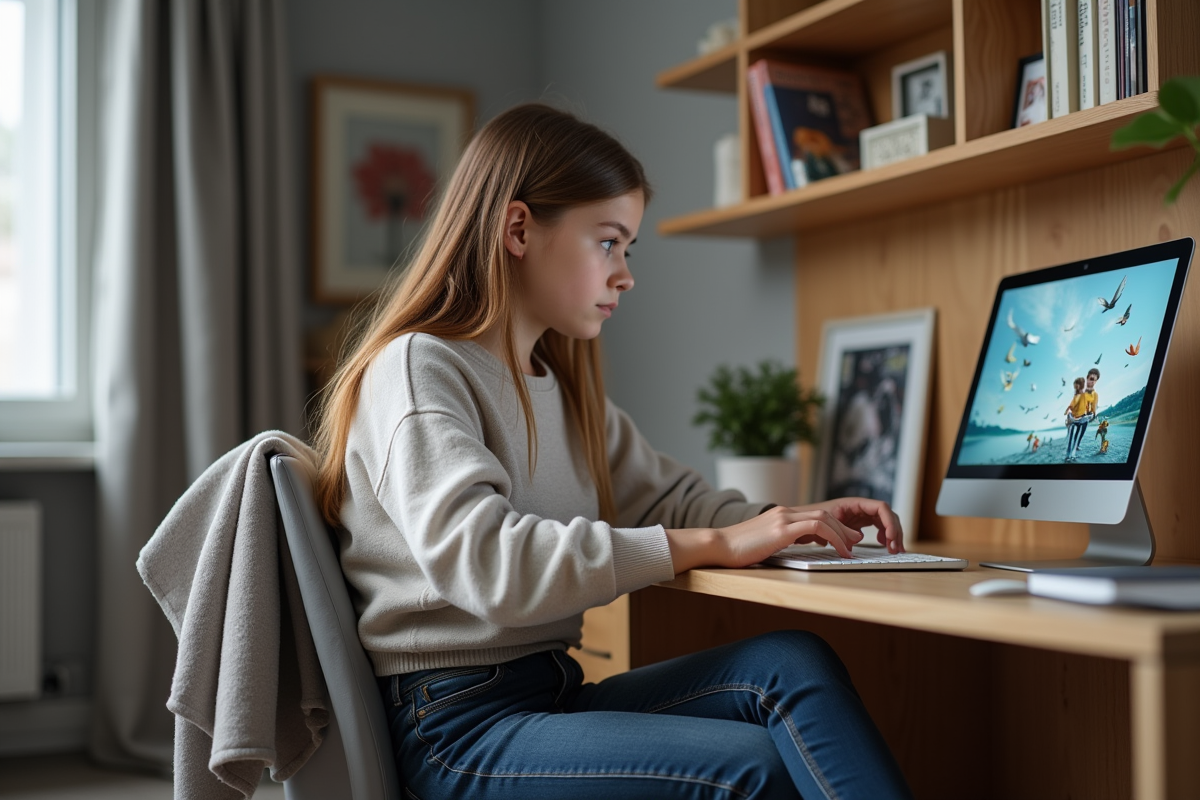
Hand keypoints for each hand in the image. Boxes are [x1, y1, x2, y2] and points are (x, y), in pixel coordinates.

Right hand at [664, 498, 902, 572]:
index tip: (847, 540)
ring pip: (825, 517)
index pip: (817, 514)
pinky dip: (834, 537)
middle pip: (826, 513)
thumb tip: (802, 549)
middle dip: (846, 528)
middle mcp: (786, 512)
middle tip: (859, 542)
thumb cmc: (739, 551)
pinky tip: (840, 550)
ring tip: (853, 548)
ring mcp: (784, 518)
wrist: (718, 546)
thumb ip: (784, 542)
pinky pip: (817, 527)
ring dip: (843, 533)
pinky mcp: (782, 528)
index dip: (837, 526)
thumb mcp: (767, 544)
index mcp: (783, 515)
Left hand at [804, 496, 904, 553]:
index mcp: (855, 503)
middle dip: (895, 531)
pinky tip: (884, 545)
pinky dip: (885, 536)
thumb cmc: (811, 517)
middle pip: (887, 515)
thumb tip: (859, 538)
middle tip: (896, 549)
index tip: (890, 538)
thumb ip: (841, 529)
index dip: (889, 521)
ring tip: (894, 550)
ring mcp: (861, 515)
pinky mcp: (860, 524)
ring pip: (885, 522)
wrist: (802, 520)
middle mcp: (861, 507)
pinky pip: (878, 528)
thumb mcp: (826, 522)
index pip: (881, 507)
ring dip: (893, 535)